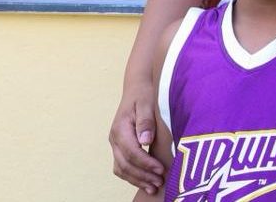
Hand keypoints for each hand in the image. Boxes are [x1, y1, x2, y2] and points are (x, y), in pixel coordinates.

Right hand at [109, 78, 164, 192]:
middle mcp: (114, 138)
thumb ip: (146, 121)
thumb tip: (145, 141)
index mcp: (120, 128)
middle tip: (160, 182)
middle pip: (125, 164)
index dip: (146, 164)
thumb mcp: (147, 103)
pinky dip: (133, 176)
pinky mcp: (120, 147)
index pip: (132, 152)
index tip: (161, 170)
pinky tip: (146, 182)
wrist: (137, 87)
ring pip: (121, 169)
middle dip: (142, 176)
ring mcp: (115, 144)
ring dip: (137, 180)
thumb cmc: (145, 94)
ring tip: (154, 187)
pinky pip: (122, 166)